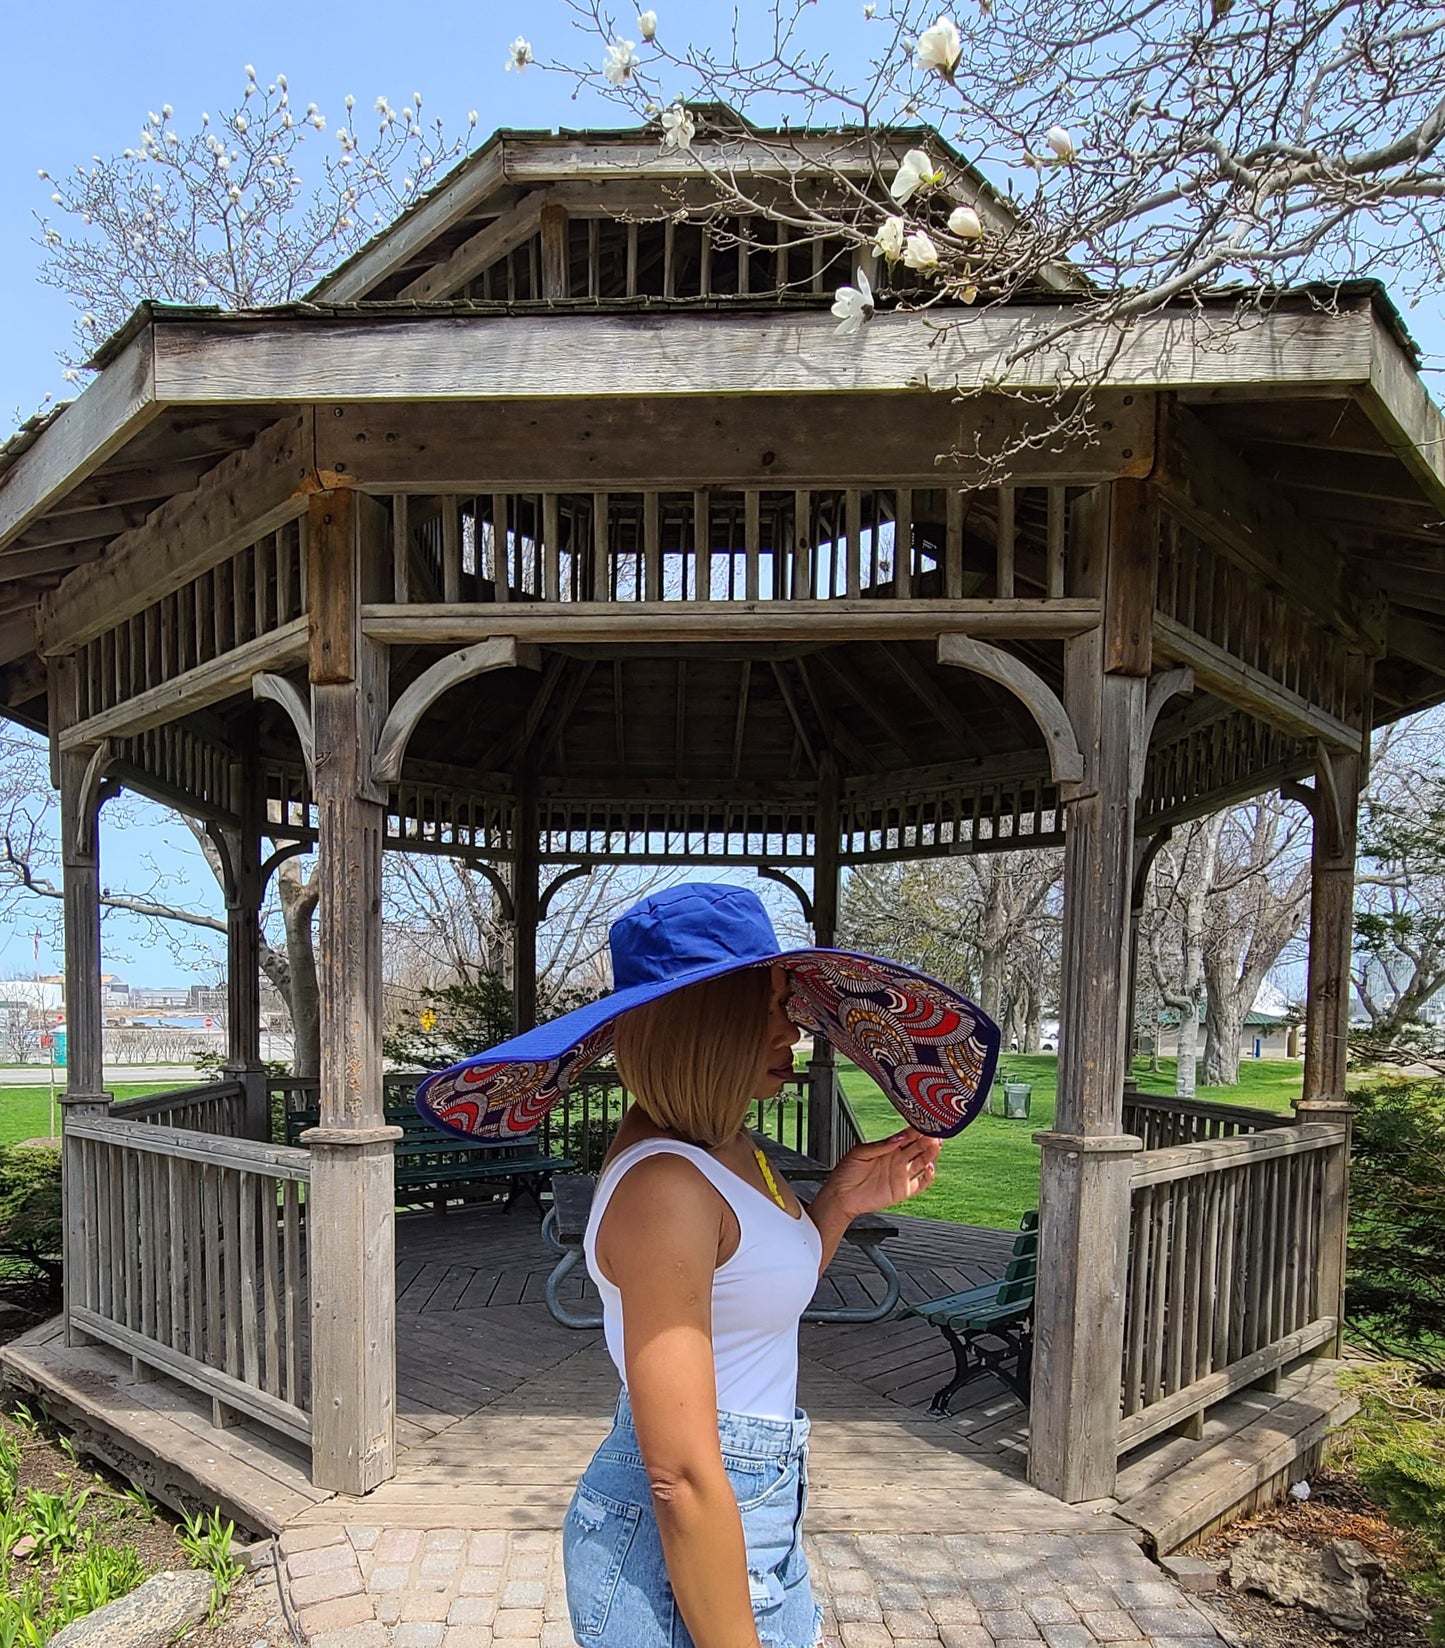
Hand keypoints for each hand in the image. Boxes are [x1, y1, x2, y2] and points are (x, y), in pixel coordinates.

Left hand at [822, 1129, 940, 1219]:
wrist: (841, 1195)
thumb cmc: (846, 1172)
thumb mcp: (860, 1152)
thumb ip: (881, 1145)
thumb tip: (898, 1137)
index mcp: (888, 1148)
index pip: (907, 1136)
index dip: (917, 1130)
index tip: (925, 1123)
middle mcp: (897, 1160)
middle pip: (918, 1147)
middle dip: (927, 1139)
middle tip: (936, 1132)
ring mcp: (902, 1174)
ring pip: (922, 1162)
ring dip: (931, 1153)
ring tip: (936, 1145)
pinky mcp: (903, 1190)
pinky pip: (921, 1183)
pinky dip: (928, 1176)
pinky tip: (930, 1167)